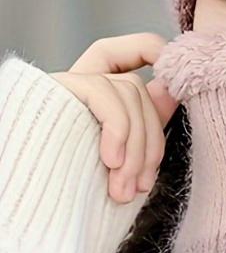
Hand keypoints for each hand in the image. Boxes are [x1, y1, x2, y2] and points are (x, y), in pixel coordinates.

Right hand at [50, 33, 179, 203]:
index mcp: (103, 94)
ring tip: (122, 190)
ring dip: (135, 149)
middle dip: (151, 143)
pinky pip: (106, 93)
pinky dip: (118, 131)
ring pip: (130, 92)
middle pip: (139, 88)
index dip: (161, 54)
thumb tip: (173, 92)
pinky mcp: (59, 86)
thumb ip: (145, 124)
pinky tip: (110, 163)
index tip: (177, 84)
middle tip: (141, 185)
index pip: (138, 50)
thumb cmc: (69, 188)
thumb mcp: (119, 160)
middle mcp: (85, 81)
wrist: (22, 203)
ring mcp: (71, 82)